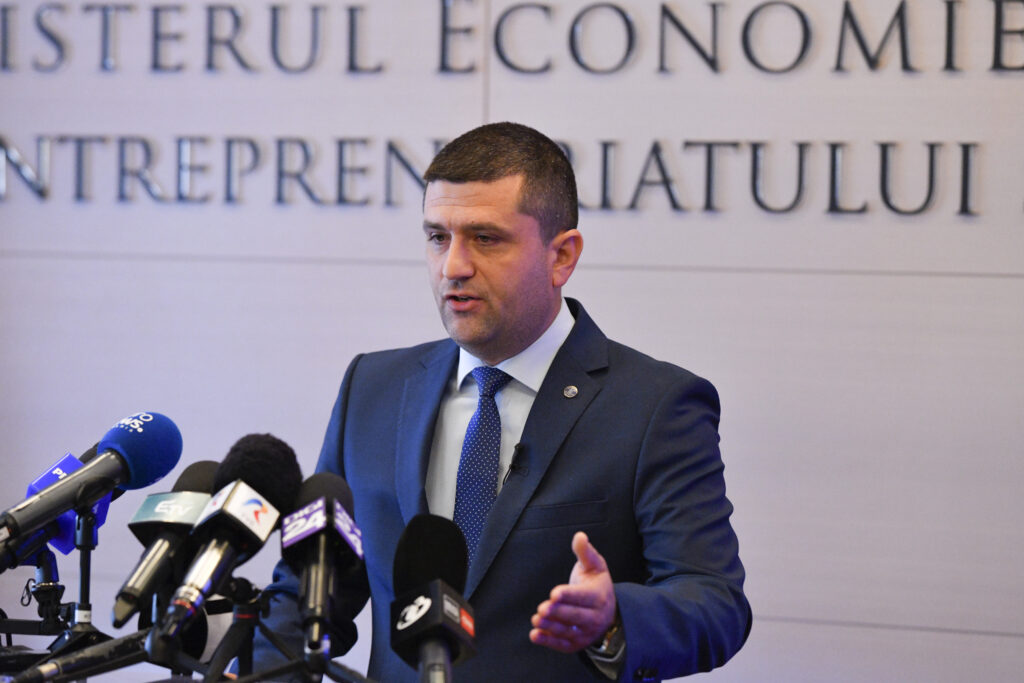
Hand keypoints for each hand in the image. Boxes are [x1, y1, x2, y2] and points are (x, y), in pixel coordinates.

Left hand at [529, 531, 616, 652]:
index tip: (555, 593)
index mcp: (599, 597)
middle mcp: (594, 618)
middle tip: (542, 608)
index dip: (568, 596)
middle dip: (558, 613)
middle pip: (575, 616)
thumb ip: (585, 552)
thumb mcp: (595, 566)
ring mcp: (585, 633)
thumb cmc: (596, 585)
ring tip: (536, 619)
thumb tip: (579, 536)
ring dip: (550, 626)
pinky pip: (561, 645)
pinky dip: (548, 642)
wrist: (609, 614)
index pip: (583, 597)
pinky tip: (535, 635)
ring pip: (567, 631)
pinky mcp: (576, 644)